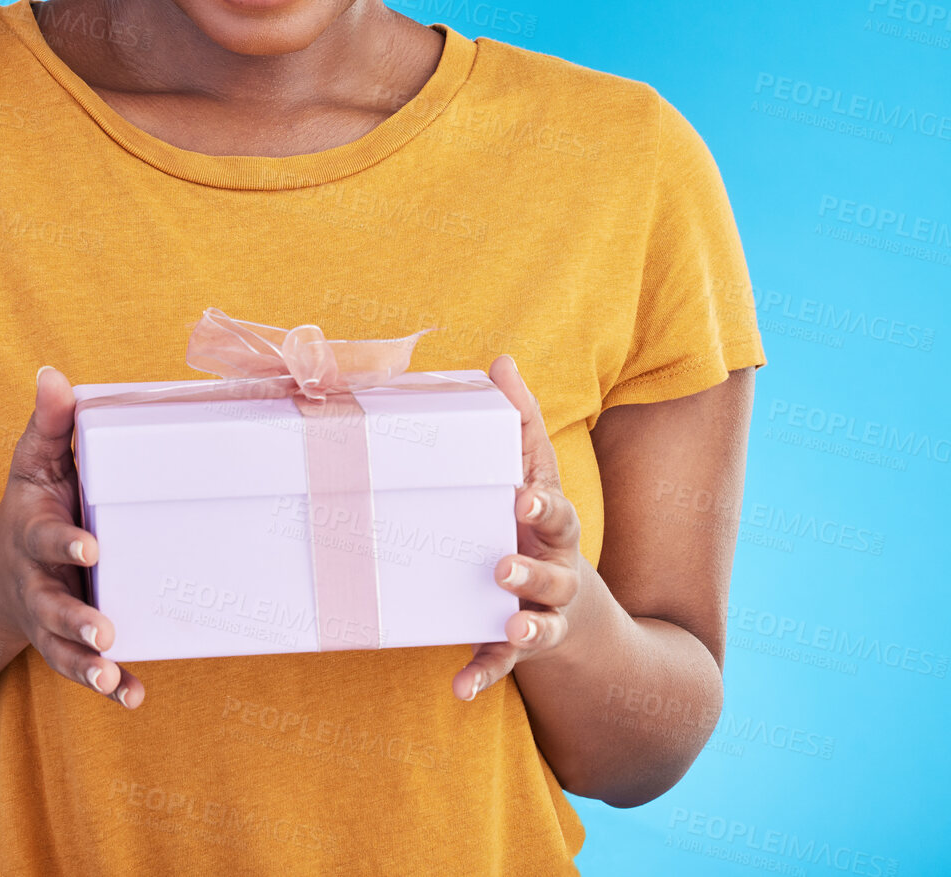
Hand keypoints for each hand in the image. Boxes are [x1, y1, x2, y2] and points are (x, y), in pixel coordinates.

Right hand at [0, 365, 143, 707]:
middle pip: (51, 605)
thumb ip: (51, 421)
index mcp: (32, 532)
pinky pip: (81, 670)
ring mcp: (48, 617)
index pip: (45, 538)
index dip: (65, 542)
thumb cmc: (34, 501)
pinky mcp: (64, 643)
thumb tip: (54, 373)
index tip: (91, 546)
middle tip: (105, 631)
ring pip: (62, 647)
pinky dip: (108, 687)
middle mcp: (37, 580)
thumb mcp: (36, 458)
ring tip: (111, 671)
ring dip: (87, 663)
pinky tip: (132, 695)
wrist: (2, 566)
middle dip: (75, 618)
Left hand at [454, 354, 582, 700]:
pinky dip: (484, 676)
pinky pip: (503, 667)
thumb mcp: (537, 480)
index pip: (554, 506)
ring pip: (540, 624)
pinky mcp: (522, 650)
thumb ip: (521, 424)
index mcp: (553, 525)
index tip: (521, 492)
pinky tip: (459, 688)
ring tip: (511, 628)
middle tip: (503, 566)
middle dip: (533, 568)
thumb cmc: (544, 530)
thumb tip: (502, 359)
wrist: (589, 623)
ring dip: (526, 628)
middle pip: (554, 569)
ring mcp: (545, 614)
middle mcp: (557, 570)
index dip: (541, 499)